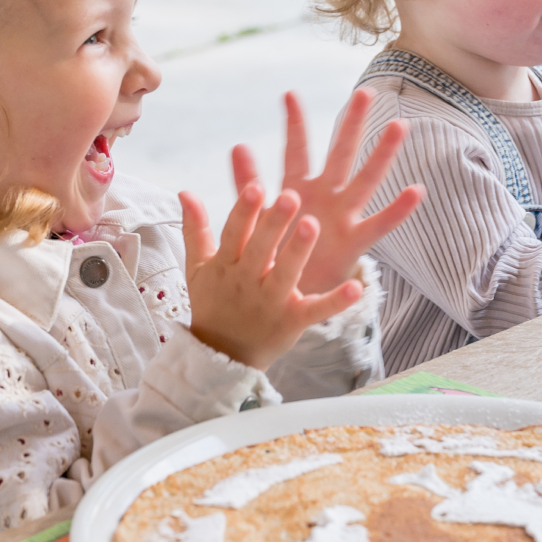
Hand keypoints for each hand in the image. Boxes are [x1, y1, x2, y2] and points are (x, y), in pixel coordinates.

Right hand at [180, 183, 364, 371]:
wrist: (220, 355)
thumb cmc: (213, 303)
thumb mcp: (198, 267)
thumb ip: (195, 228)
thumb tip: (185, 191)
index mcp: (226, 264)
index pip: (234, 233)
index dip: (244, 211)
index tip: (257, 185)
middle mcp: (247, 281)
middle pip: (261, 249)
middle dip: (274, 223)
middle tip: (290, 196)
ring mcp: (271, 302)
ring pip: (286, 274)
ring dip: (299, 251)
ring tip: (313, 224)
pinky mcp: (293, 321)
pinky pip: (316, 310)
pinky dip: (336, 301)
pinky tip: (356, 287)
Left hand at [230, 89, 424, 295]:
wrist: (289, 293)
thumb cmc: (275, 251)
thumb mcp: (258, 215)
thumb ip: (247, 182)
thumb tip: (236, 145)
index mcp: (298, 189)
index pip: (296, 151)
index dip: (293, 124)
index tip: (289, 94)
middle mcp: (325, 197)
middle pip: (340, 154)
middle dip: (351, 125)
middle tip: (365, 92)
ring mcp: (343, 217)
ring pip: (366, 180)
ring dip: (382, 154)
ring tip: (398, 126)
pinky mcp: (353, 243)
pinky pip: (379, 224)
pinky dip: (398, 209)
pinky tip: (416, 190)